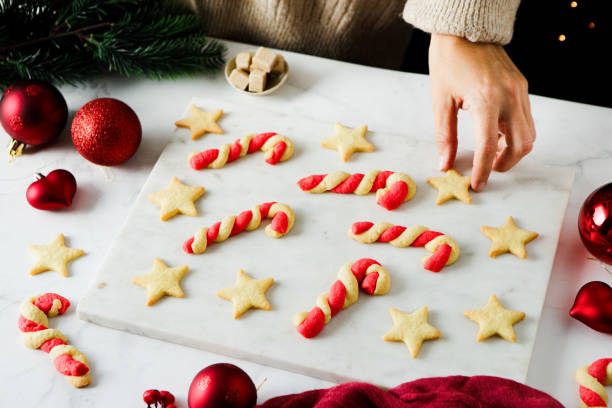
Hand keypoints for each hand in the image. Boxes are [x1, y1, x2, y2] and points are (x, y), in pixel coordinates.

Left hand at [428, 33, 534, 190]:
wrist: (464, 31)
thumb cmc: (448, 63)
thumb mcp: (440, 101)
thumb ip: (444, 136)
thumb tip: (445, 164)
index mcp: (486, 100)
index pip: (488, 147)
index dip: (483, 170)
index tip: (477, 185)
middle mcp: (509, 96)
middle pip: (520, 146)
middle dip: (505, 165)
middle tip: (485, 170)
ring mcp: (520, 91)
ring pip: (529, 135)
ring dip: (512, 151)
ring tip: (490, 153)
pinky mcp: (522, 87)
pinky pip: (527, 119)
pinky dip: (515, 134)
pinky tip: (495, 134)